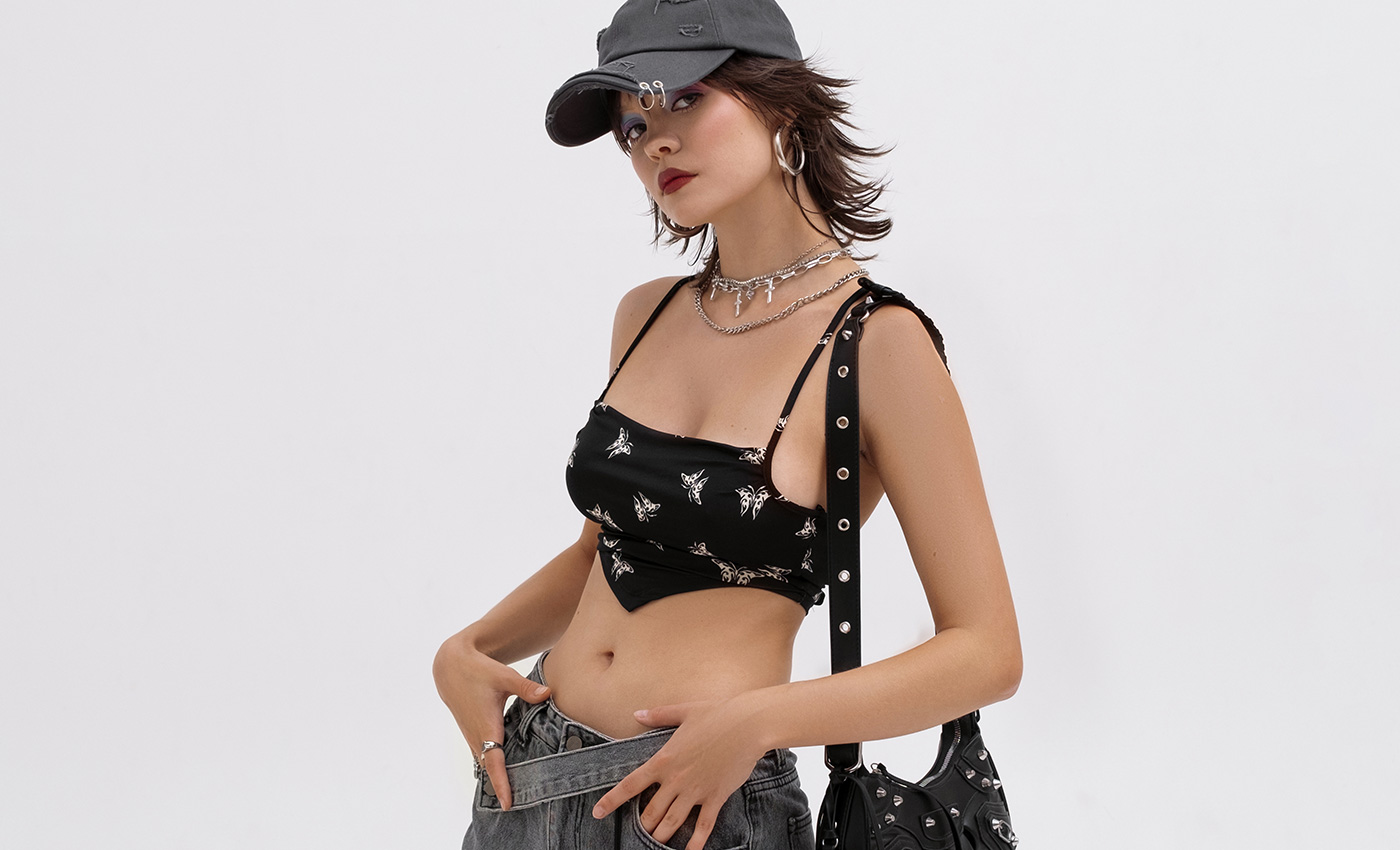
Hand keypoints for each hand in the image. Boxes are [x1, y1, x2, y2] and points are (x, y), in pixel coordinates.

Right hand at [432, 632, 550, 809]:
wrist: (451, 668)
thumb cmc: (479, 671)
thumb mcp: (505, 676)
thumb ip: (526, 688)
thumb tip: (548, 693)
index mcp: (486, 726)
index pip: (494, 762)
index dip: (501, 783)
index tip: (507, 804)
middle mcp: (477, 736)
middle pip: (491, 770)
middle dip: (504, 788)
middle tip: (523, 807)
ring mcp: (473, 737)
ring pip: (487, 764)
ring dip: (499, 779)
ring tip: (519, 796)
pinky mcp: (473, 734)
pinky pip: (484, 756)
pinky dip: (495, 767)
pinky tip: (510, 773)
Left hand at [592, 697, 768, 849]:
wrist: (748, 724)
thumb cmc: (717, 713)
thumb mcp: (683, 711)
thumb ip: (657, 715)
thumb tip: (636, 714)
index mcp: (664, 759)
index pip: (630, 784)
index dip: (611, 801)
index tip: (598, 812)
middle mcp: (676, 779)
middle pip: (650, 811)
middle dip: (642, 824)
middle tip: (640, 829)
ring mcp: (696, 791)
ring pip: (671, 823)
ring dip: (660, 836)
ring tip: (656, 841)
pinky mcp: (715, 798)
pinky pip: (703, 827)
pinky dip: (695, 844)